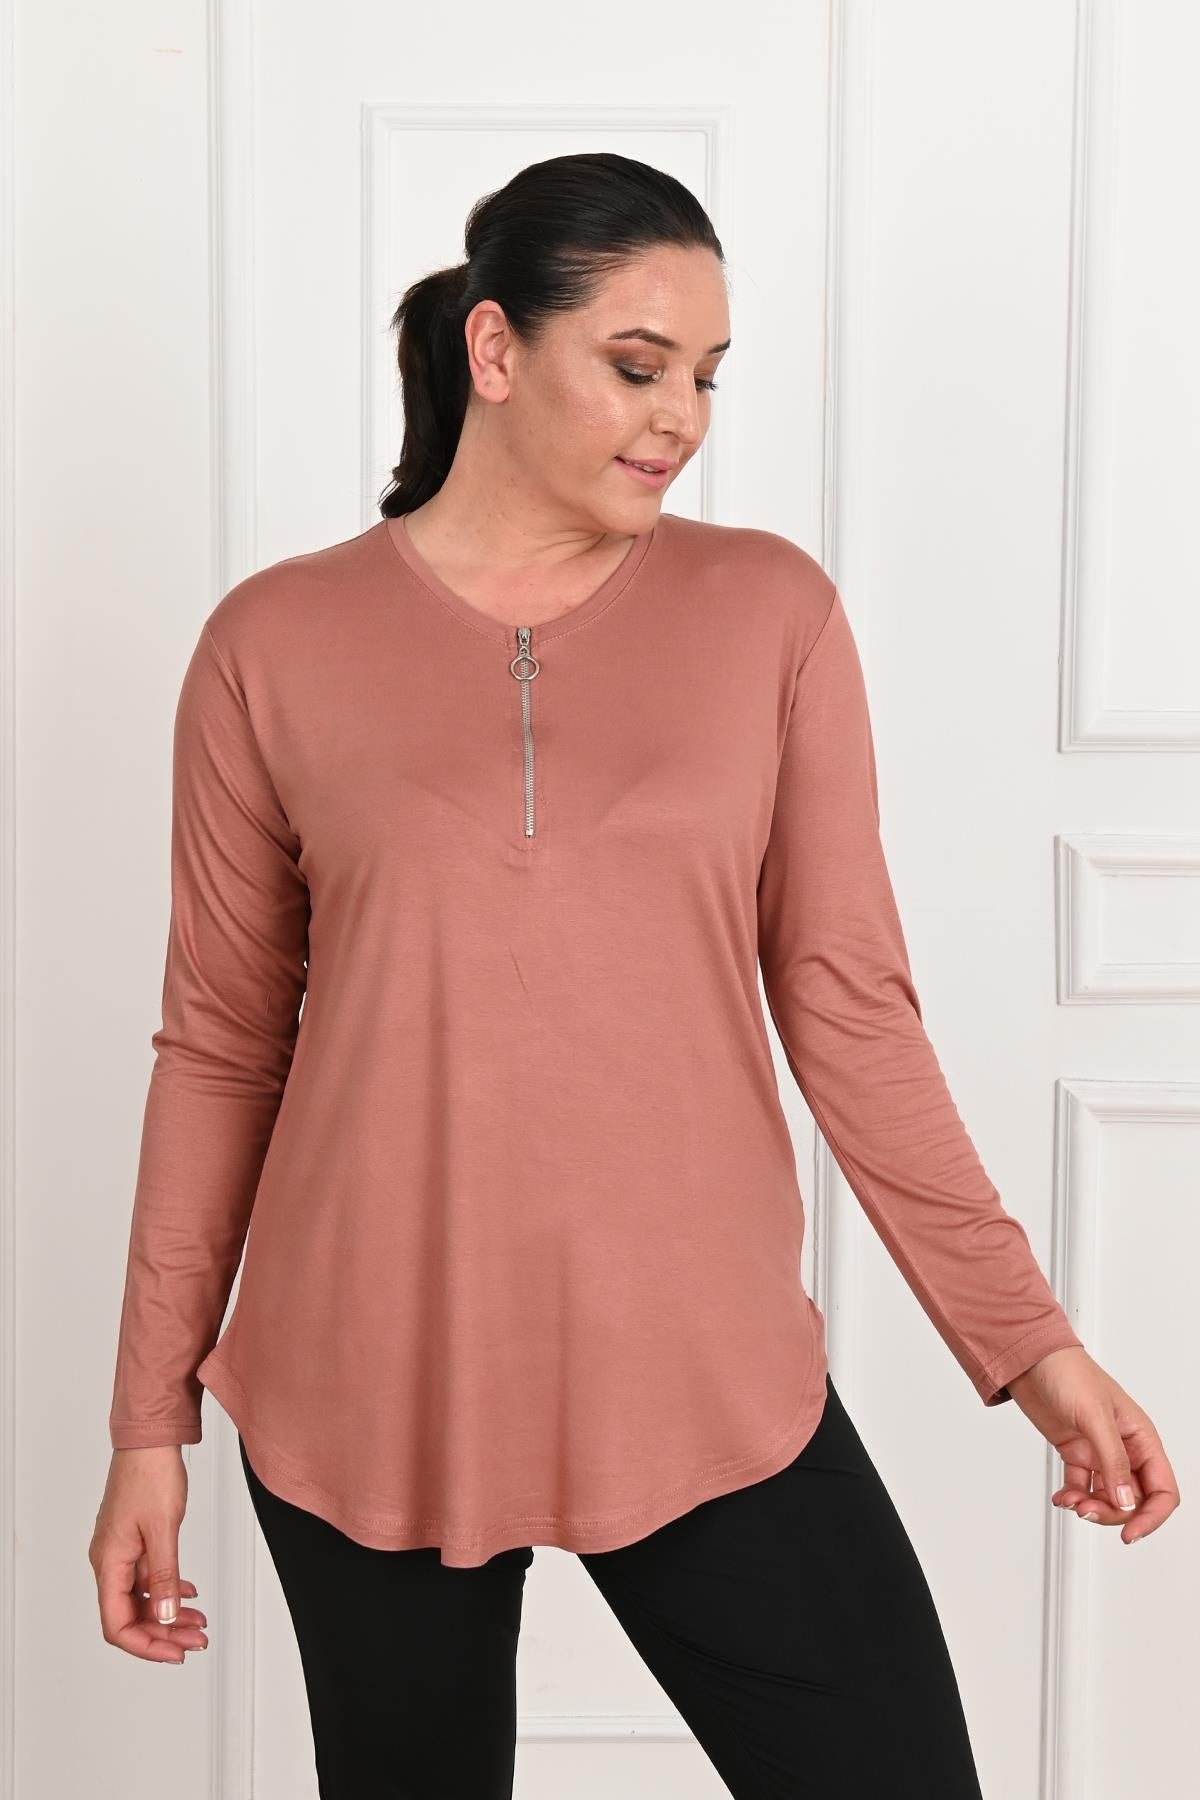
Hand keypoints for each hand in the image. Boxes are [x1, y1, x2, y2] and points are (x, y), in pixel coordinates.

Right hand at [88, 1447, 209, 1662]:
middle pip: (131, 1615)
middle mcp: (110, 1561)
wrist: (151, 1440)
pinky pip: (149, 1577)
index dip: (145, 1645)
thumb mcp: (163, 1529)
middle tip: (195, 1641)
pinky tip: (188, 1594)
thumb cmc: (150, 1475)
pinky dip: (169, 1589)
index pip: (117, 1624)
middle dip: (164, 1633)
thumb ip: (164, 1576)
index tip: (174, 1654)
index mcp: (109, 1563)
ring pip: (143, 1597)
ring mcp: (122, 1551)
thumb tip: (163, 1617)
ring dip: (169, 1614)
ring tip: (198, 1622)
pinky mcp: (135, 1540)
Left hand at [1006, 1345, 1178, 1544]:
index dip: (1151, 1516)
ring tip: (1071, 1500)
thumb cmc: (1068, 1372)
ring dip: (1091, 1506)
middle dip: (1112, 1512)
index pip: (1162, 1490)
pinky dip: (1074, 1497)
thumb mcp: (1094, 1416)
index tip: (1130, 1533)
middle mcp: (1124, 1448)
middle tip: (1087, 1509)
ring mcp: (1099, 1452)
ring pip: (1107, 1497)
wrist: (1029, 1360)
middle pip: (1134, 1500)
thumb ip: (1113, 1461)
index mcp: (1141, 1437)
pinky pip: (1083, 1487)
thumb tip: (1127, 1500)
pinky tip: (1063, 1496)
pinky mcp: (1076, 1453)